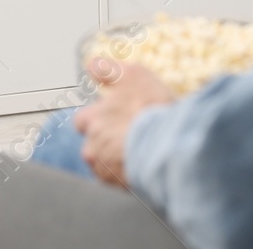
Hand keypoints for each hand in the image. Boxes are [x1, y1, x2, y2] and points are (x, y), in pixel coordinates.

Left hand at [72, 58, 172, 186]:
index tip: (111, 116)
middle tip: (128, 133)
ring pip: (105, 164)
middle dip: (106, 140)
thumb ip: (108, 69)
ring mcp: (105, 170)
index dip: (97, 118)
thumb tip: (92, 64)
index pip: (82, 120)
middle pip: (93, 145)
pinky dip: (127, 174)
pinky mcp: (120, 187)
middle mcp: (92, 146)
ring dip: (116, 158)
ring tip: (137, 149)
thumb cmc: (151, 110)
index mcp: (92, 120)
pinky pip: (119, 181)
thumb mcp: (132, 75)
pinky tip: (142, 163)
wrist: (170, 145)